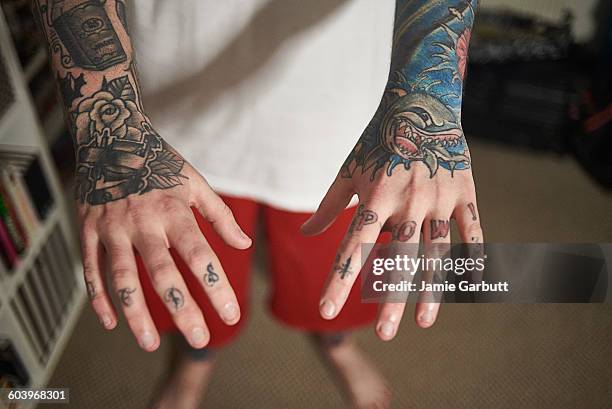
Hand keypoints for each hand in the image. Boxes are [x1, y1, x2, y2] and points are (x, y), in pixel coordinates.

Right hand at [78, 143, 250, 350]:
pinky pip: (90, 269)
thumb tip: (244, 244)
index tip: (231, 315)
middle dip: (182, 308)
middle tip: (198, 339)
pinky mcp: (88, 230)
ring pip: (121, 277)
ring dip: (136, 313)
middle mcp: (143, 222)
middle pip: (163, 272)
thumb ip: (220, 215)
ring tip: (149, 343)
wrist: (110, 136)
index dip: (216, 286)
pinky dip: (98, 298)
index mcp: (174, 210)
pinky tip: (111, 323)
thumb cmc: (160, 162)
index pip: (200, 255)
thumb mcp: (195, 183)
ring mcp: (112, 227)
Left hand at [302, 89, 482, 340]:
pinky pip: (472, 229)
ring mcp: (440, 199)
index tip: (325, 310)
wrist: (421, 103)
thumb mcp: (348, 172)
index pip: (353, 248)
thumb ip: (329, 207)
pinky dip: (473, 254)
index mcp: (375, 198)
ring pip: (436, 252)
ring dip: (430, 289)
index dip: (339, 280)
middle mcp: (408, 202)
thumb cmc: (378, 141)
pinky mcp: (464, 193)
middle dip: (390, 298)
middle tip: (384, 334)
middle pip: (398, 258)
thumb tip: (306, 234)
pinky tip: (472, 282)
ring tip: (423, 322)